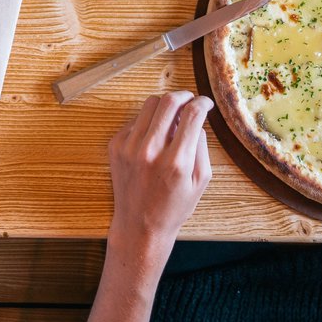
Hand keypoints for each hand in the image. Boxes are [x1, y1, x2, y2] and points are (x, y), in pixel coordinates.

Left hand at [107, 91, 212, 260]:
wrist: (139, 225)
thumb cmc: (174, 206)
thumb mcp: (200, 181)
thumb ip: (201, 146)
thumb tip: (196, 118)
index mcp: (176, 161)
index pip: (191, 115)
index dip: (202, 102)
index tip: (206, 102)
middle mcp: (150, 151)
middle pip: (168, 102)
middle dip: (184, 96)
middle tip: (190, 100)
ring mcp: (129, 147)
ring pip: (149, 105)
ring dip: (165, 104)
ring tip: (173, 116)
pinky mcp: (115, 146)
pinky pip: (135, 120)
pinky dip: (148, 121)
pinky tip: (155, 135)